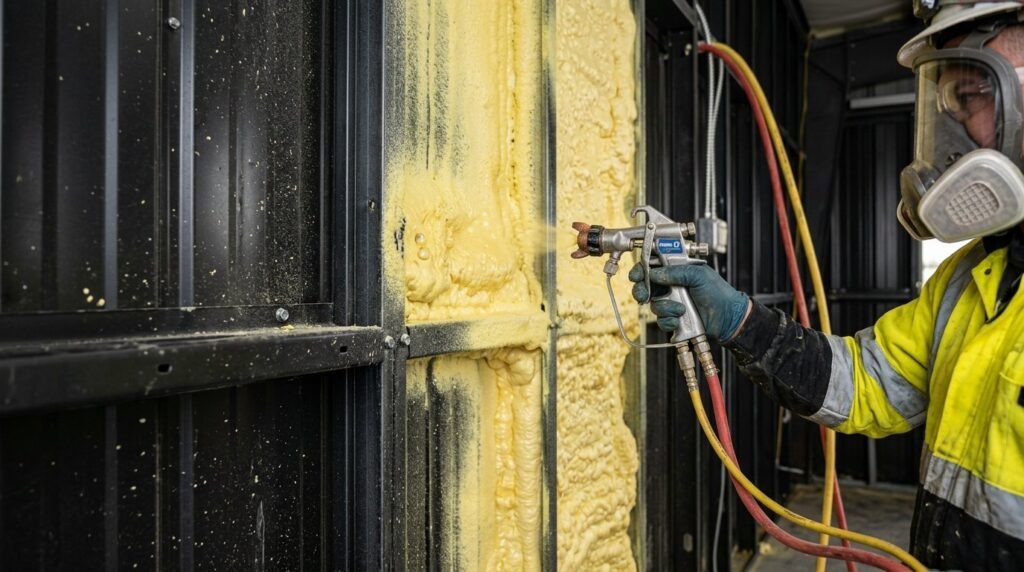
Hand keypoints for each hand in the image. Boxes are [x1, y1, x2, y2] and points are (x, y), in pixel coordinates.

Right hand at [629, 263, 750, 340]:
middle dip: (642, 291)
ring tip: (681, 308)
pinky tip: (680, 318)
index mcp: (676, 271)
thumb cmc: (719, 293)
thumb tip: (654, 273)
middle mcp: (671, 286)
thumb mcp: (698, 275)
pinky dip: (669, 320)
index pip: (652, 266)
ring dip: (665, 307)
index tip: (636, 275)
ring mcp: (671, 302)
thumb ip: (675, 272)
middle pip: (645, 286)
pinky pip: (661, 320)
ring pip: (653, 305)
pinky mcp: (672, 318)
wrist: (728, 317)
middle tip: (645, 295)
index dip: (641, 270)